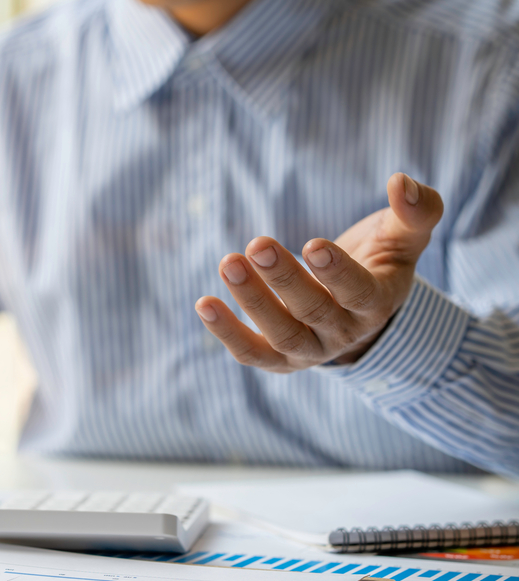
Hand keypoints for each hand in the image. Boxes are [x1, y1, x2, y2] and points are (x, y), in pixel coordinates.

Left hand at [195, 172, 443, 371]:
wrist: (357, 309)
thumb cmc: (378, 260)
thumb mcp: (402, 237)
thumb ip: (415, 211)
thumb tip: (402, 182)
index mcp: (376, 303)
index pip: (359, 293)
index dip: (337, 272)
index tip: (313, 244)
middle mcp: (343, 333)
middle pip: (314, 312)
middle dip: (284, 280)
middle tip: (257, 245)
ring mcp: (309, 350)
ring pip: (281, 334)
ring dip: (253, 301)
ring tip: (229, 263)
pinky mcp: (278, 359)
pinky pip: (251, 353)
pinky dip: (226, 333)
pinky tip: (204, 303)